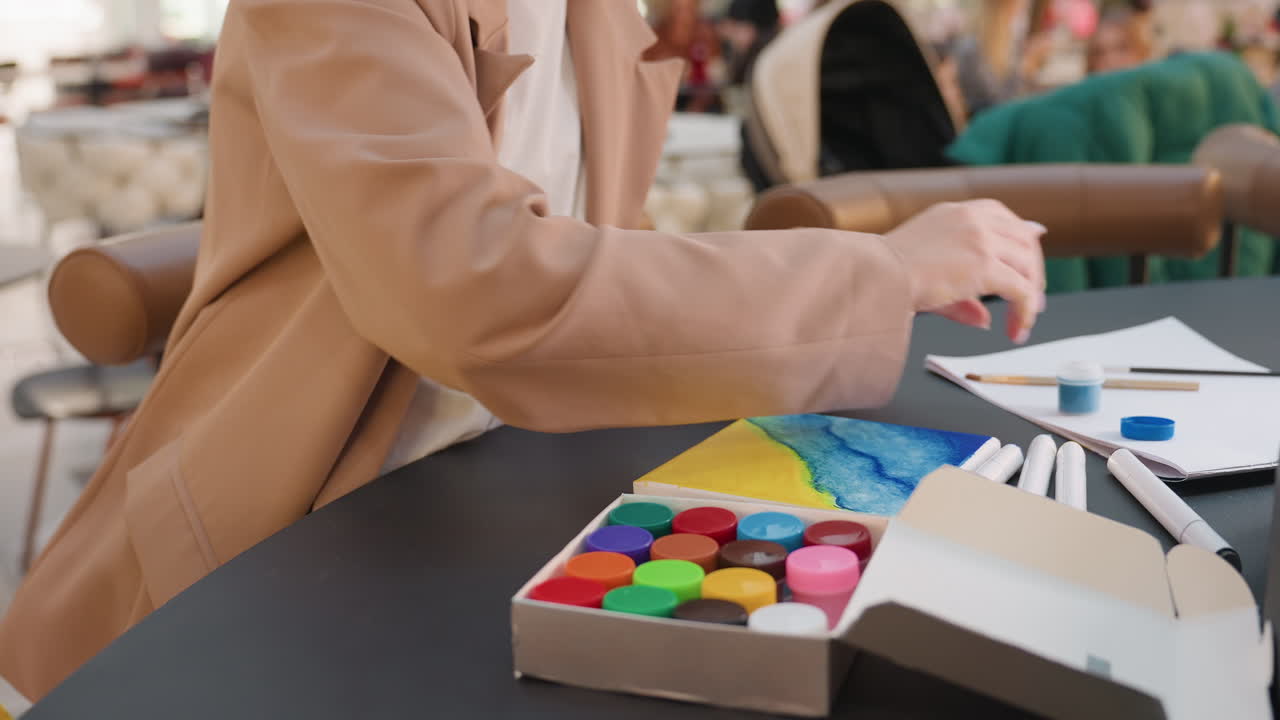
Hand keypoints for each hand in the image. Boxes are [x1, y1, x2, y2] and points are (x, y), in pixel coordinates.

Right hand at [884, 199, 1046, 343]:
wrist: (874, 276)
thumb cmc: (885, 277)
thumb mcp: (929, 275)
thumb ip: (963, 294)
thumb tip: (986, 319)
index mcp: (954, 212)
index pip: (1001, 216)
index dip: (1022, 239)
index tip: (1027, 262)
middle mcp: (971, 218)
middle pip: (1024, 238)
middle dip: (1032, 271)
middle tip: (1033, 300)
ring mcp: (981, 238)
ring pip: (1028, 264)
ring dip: (1031, 295)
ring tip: (1022, 322)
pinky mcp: (986, 264)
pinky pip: (1022, 290)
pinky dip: (1026, 312)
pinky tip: (1017, 330)